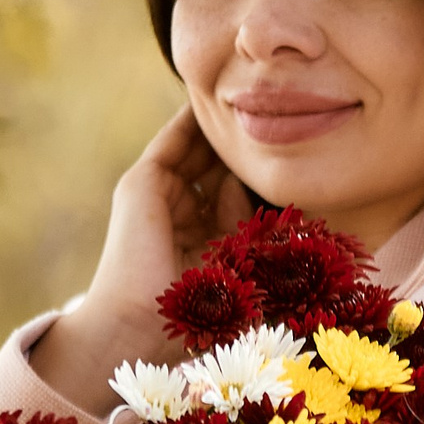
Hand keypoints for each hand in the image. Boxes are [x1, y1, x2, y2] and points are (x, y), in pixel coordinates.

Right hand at [30, 104, 255, 413]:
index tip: (285, 149)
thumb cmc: (192, 312)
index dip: (250, 170)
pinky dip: (194, 120)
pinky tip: (219, 99)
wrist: (138, 326)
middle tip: (275, 111)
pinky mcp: (141, 184)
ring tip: (254, 97)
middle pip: (211, 165)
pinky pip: (174, 140)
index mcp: (193, 236)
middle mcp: (172, 212)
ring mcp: (153, 196)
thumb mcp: (230, 259)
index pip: (226, 191)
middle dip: (237, 144)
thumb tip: (252, 180)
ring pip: (194, 149)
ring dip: (221, 127)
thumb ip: (241, 219)